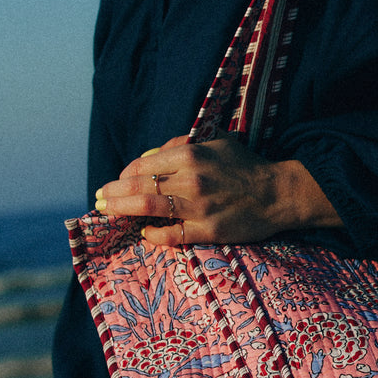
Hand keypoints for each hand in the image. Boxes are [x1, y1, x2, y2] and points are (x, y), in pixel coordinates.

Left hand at [94, 131, 341, 246]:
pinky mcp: (209, 230)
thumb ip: (180, 145)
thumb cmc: (245, 166)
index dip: (123, 175)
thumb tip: (148, 158)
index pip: (142, 165)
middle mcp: (191, 179)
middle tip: (98, 200)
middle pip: (138, 187)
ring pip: (148, 209)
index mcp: (191, 154)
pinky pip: (172, 235)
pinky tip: (145, 233)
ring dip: (122, 211)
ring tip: (107, 213)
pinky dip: (153, 235)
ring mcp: (199, 206)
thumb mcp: (215, 142)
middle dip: (112, 194)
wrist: (278, 193)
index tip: (114, 183)